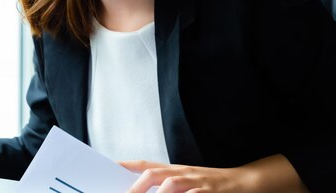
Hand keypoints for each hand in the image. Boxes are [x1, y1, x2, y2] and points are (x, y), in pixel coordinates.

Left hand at [120, 160, 246, 192]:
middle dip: (138, 186)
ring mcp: (197, 182)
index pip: (146, 165)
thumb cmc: (211, 185)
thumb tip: (143, 188)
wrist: (245, 182)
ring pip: (172, 184)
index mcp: (176, 170)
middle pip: (155, 174)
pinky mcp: (210, 192)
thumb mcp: (187, 180)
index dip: (127, 165)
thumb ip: (167, 184)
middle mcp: (184, 173)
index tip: (110, 167)